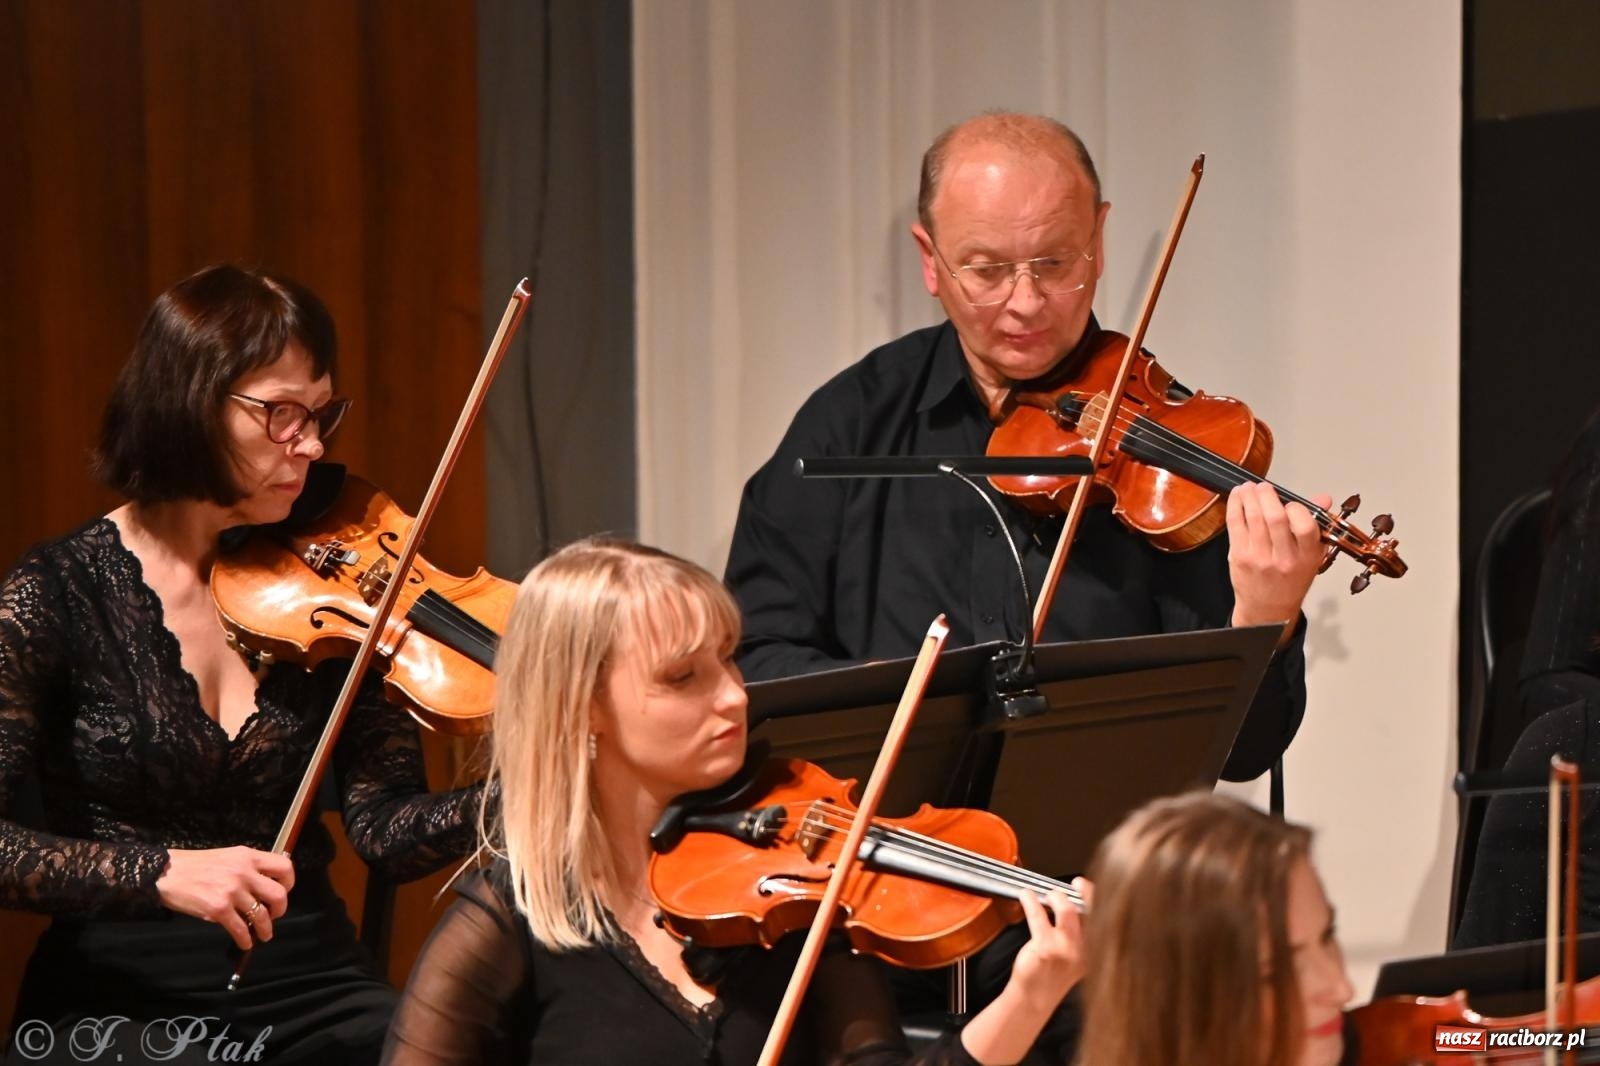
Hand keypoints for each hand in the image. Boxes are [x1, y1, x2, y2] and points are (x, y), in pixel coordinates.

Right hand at [155, 846, 294, 950]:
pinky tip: (245, 942)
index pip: (284, 867)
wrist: (165, 873)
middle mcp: (243, 872)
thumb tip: (266, 884)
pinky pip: (240, 929)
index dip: (289, 882)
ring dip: (266, 929)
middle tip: (275, 915)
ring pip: (262, 915)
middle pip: (279, 894)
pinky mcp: (218, 909)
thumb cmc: (195, 865)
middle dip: (281, 910)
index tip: (284, 891)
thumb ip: (248, 867)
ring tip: (264, 934)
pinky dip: (245, 939)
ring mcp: (232, 891)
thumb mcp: (228, 856)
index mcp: (248, 856)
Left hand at [1007, 879, 1090, 1010]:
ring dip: (1056, 896)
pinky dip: (1030, 901)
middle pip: (1091, 910)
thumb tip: (1078, 900)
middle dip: (1085, 891)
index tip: (1085, 885)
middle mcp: (1087, 951)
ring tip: (1048, 894)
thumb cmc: (1053, 974)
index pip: (1105, 917)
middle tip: (1075, 883)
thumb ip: (1082, 933)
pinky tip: (1026, 896)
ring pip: (1068, 910)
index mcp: (1097, 951)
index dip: (1096, 896)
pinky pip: (1038, 915)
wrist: (1035, 998)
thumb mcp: (1077, 956)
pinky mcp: (1046, 948)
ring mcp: (1067, 950)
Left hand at [1226, 482, 1330, 639]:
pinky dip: (1235, 506)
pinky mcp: (1239, 557)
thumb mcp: (1313, 556)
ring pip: (1253, 518)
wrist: (1268, 610)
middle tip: (1264, 486)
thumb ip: (1318, 526)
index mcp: (1307, 557)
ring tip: (1249, 487)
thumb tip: (1323, 498)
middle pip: (1274, 518)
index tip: (1290, 503)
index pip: (1306, 526)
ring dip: (1249, 496)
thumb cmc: (1292, 580)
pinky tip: (1237, 496)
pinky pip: (1235, 525)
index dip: (1296, 508)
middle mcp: (1284, 558)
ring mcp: (1259, 558)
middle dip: (1267, 495)